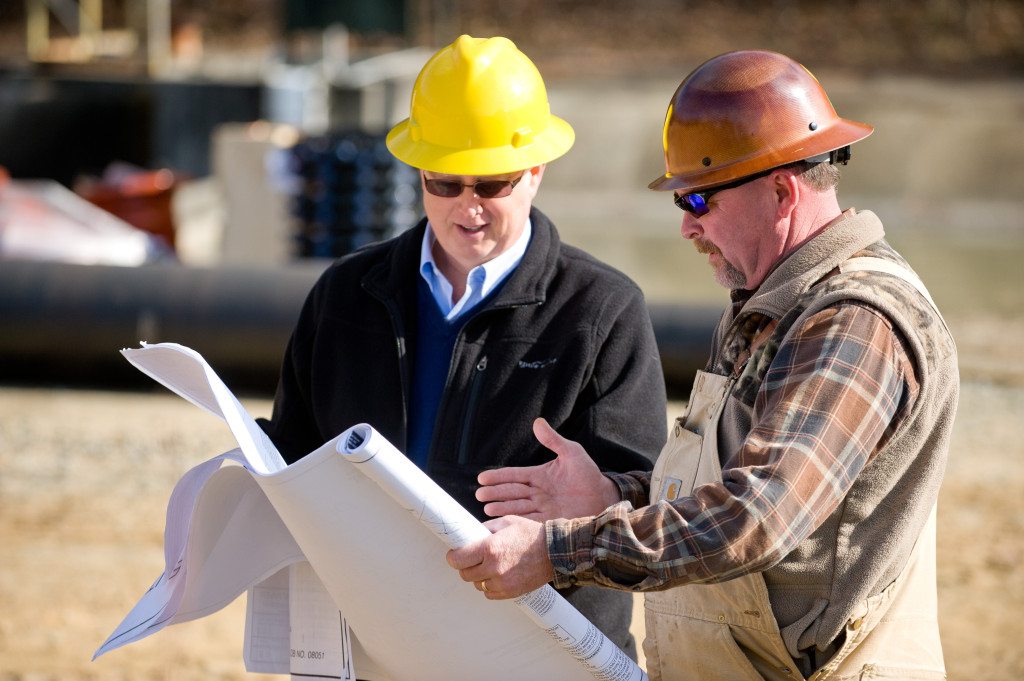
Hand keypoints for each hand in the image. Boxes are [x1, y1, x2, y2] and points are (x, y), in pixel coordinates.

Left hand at [446, 516, 553, 598]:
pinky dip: (490, 586)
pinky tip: (498, 575)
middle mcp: (493, 567)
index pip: (457, 560)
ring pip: (477, 585)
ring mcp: (502, 582)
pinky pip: (489, 593)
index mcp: (490, 548)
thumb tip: (470, 534)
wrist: (554, 552)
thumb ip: (485, 529)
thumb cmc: (531, 534)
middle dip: (466, 566)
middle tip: (473, 559)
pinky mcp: (510, 592)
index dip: (453, 557)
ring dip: (479, 576)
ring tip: (490, 566)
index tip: (455, 554)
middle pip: (465, 574)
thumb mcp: (506, 522)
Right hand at [475, 418, 620, 520]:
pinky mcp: (549, 521)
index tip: (482, 477)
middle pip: (512, 492)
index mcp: (540, 475)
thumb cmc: (588, 474)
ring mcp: (542, 508)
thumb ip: (553, 440)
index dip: (498, 476)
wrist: (603, 497)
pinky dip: (515, 521)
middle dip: (495, 493)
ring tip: (486, 508)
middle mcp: (538, 492)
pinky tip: (503, 522)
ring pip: (517, 507)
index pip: (515, 475)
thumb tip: (537, 422)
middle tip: (479, 494)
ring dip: (502, 507)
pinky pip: (529, 521)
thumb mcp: (572, 452)